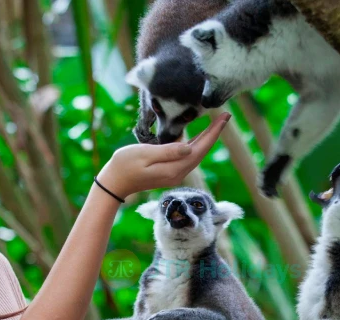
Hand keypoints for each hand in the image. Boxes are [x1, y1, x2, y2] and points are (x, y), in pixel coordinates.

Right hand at [95, 112, 230, 197]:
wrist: (113, 183)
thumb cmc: (124, 165)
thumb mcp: (145, 154)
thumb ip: (167, 151)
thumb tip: (189, 147)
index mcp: (174, 169)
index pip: (200, 149)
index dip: (213, 133)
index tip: (224, 118)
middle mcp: (178, 173)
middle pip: (201, 151)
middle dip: (214, 133)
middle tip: (225, 116)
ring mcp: (174, 173)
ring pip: (195, 154)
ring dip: (206, 138)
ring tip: (216, 123)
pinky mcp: (169, 171)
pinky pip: (187, 156)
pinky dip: (195, 143)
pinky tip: (198, 135)